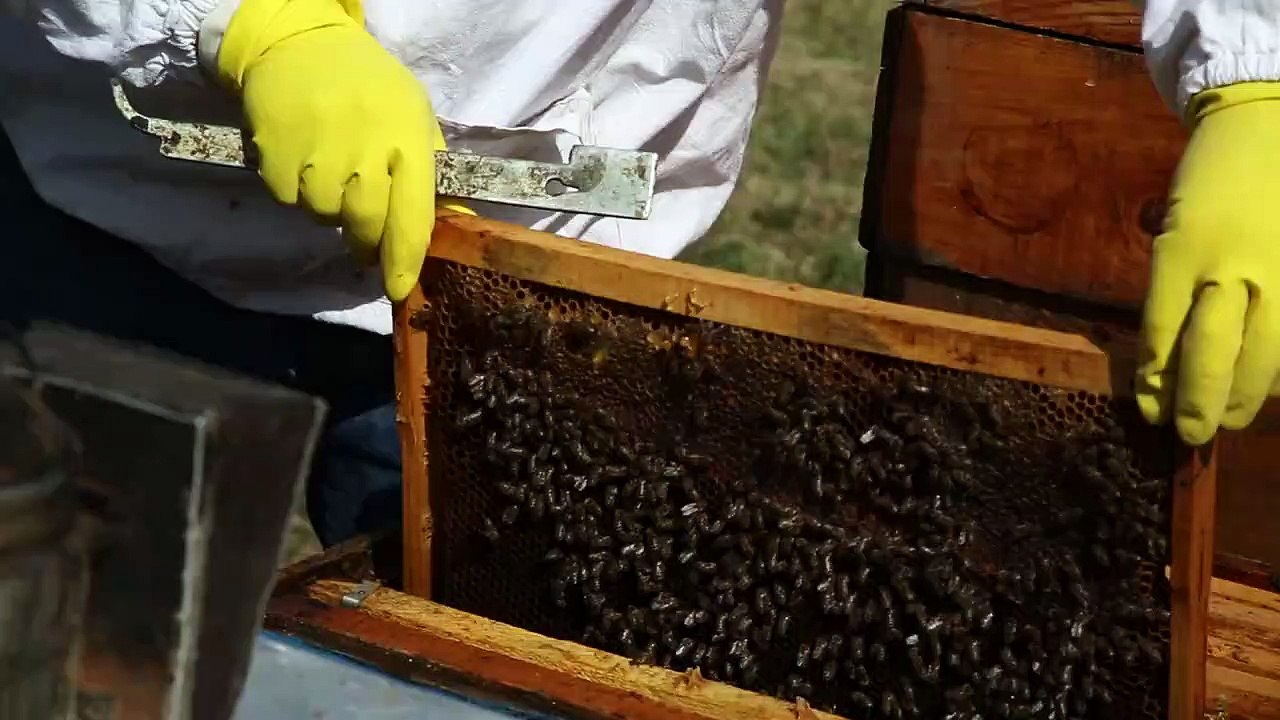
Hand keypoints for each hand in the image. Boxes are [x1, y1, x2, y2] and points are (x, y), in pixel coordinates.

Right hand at [216, 0, 443, 300]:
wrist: (299, 44)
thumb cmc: (370, 87)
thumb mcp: (414, 117)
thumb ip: (430, 175)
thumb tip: (454, 228)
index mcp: (407, 140)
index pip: (411, 216)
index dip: (404, 259)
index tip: (399, 288)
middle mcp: (364, 149)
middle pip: (365, 225)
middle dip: (366, 239)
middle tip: (364, 232)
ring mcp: (317, 152)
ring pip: (325, 216)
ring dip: (330, 208)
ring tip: (333, 171)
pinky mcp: (276, 154)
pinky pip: (290, 200)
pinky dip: (297, 190)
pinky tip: (305, 158)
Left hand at [1137, 82, 1279, 445]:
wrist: (1267, 124)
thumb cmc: (1208, 181)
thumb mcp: (1171, 229)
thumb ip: (1170, 290)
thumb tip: (1165, 360)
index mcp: (1183, 252)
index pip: (1163, 332)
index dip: (1157, 381)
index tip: (1153, 412)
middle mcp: (1233, 267)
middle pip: (1213, 354)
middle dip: (1200, 403)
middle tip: (1192, 433)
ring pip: (1265, 356)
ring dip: (1245, 397)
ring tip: (1229, 417)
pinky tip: (1269, 386)